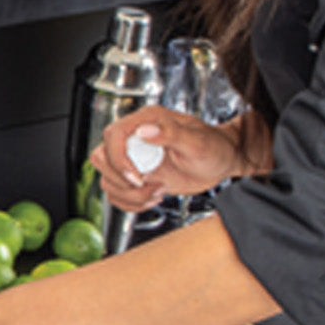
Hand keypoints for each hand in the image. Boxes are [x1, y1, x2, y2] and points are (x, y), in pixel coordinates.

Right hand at [90, 106, 243, 213]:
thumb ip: (171, 133)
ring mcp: (135, 158)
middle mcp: (136, 138)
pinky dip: (130, 203)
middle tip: (147, 184)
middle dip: (121, 179)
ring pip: (107, 179)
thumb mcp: (197, 141)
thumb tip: (145, 131)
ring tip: (156, 191)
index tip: (137, 176)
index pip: (113, 135)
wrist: (222, 162)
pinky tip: (152, 197)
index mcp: (148, 121)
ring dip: (129, 194)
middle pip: (102, 158)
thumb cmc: (215, 148)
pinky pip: (116, 194)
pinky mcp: (137, 176)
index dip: (119, 159)